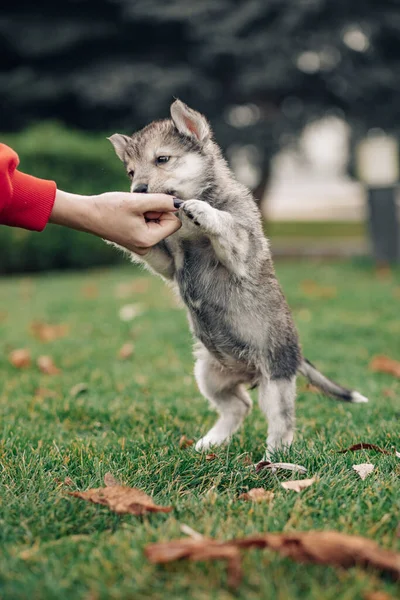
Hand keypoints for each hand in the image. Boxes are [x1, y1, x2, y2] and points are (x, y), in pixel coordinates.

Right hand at [49, 190, 180, 253]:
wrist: (86, 215)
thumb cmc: (109, 208)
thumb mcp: (138, 201)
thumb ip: (161, 202)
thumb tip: (179, 204)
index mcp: (149, 240)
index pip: (174, 223)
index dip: (165, 210)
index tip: (148, 205)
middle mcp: (147, 247)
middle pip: (166, 223)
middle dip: (155, 211)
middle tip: (135, 209)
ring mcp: (141, 245)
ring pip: (157, 223)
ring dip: (147, 212)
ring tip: (129, 212)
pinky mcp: (135, 240)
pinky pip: (148, 225)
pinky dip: (141, 216)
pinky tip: (127, 215)